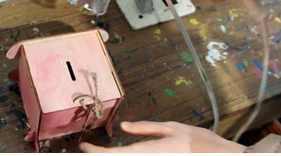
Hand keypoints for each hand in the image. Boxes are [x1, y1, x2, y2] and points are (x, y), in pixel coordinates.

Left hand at [80, 121, 243, 152]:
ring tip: (104, 151)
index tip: (83, 146)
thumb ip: (147, 128)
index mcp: (148, 150)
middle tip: (90, 149)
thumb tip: (124, 127)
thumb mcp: (172, 128)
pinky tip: (125, 153)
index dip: (95, 152)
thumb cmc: (197, 142)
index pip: (113, 154)